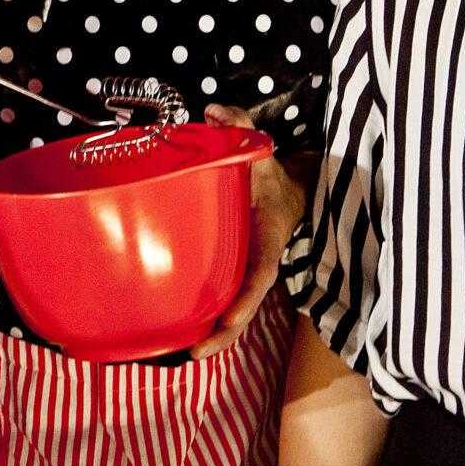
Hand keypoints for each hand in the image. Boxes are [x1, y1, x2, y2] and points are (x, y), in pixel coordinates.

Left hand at [190, 105, 305, 360]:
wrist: (290, 193)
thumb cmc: (270, 177)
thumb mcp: (262, 151)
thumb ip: (240, 127)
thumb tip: (213, 110)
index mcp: (268, 241)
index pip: (261, 275)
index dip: (246, 299)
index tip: (229, 318)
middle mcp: (257, 264)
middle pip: (244, 309)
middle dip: (224, 335)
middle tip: (196, 353)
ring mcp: (244, 273)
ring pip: (231, 313)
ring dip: (211, 336)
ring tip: (181, 355)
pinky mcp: (230, 273)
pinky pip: (217, 299)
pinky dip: (201, 318)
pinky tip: (174, 334)